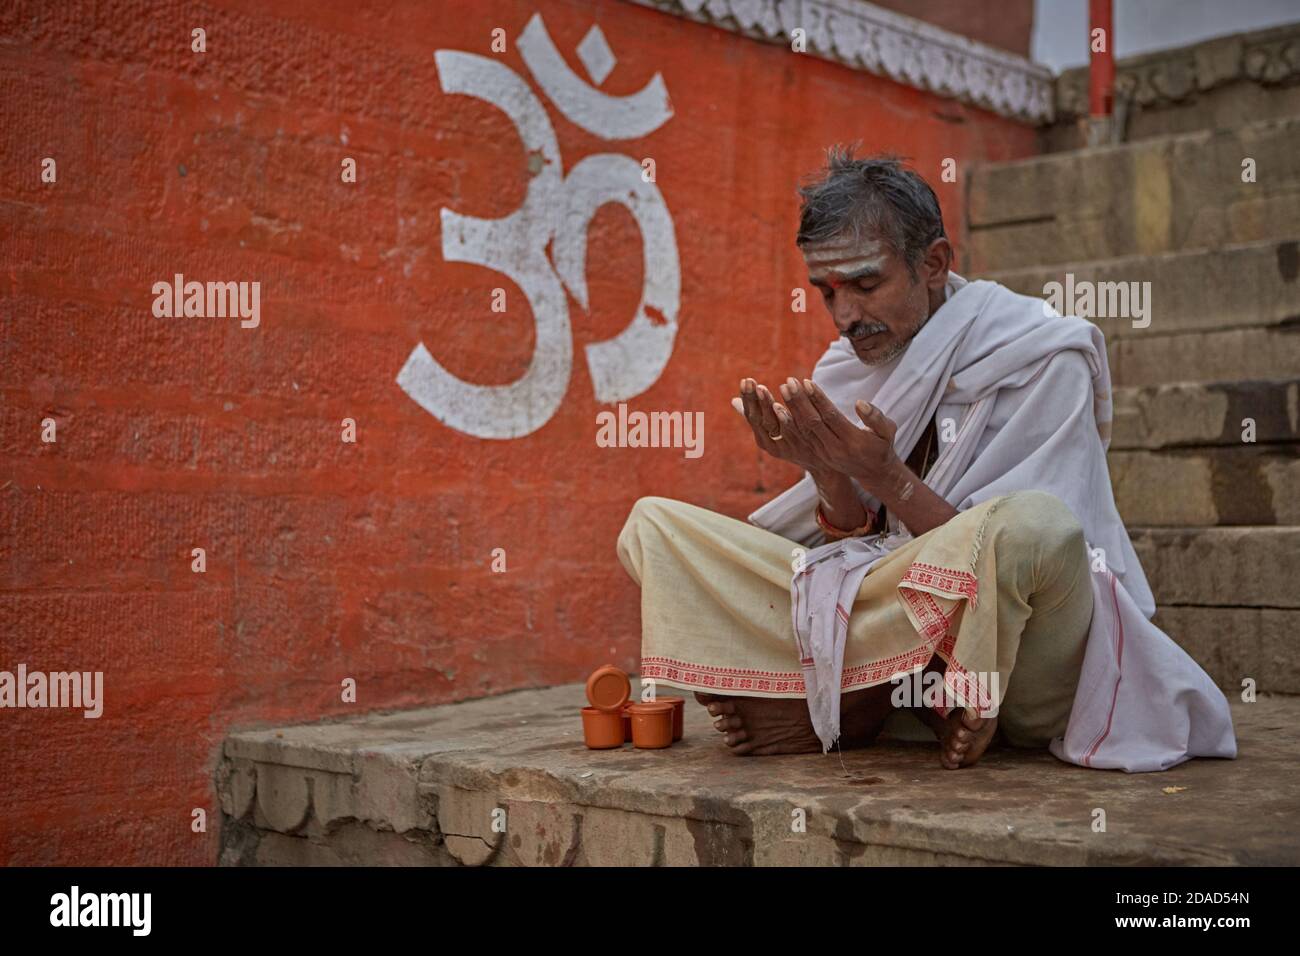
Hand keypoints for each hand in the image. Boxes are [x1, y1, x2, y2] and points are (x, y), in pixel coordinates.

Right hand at [731, 377, 829, 474]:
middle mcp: (776, 445)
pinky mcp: (807, 445)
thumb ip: (758, 415)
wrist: (825, 467)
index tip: (745, 381)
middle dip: (756, 400)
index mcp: (766, 441)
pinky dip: (788, 416)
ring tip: (762, 388)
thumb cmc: (796, 444)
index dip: (748, 400)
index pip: (753, 418)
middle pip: (762, 421)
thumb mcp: (775, 431)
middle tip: (750, 382)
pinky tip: (781, 404)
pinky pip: (796, 429)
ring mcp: (791, 445)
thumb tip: (734, 401)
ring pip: (777, 424)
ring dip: (768, 405)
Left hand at [777, 377, 901, 487]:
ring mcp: (825, 453)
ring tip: (784, 389)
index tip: (806, 382)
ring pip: (804, 429)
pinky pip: (802, 436)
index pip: (830, 416)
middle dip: (799, 401)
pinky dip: (791, 422)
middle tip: (789, 382)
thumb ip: (875, 417)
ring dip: (792, 409)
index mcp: (853, 441)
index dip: (817, 399)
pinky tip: (782, 407)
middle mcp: (836, 449)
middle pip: (812, 422)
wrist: (874, 472)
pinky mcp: (818, 454)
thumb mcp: (887, 431)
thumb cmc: (882, 446)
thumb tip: (860, 403)